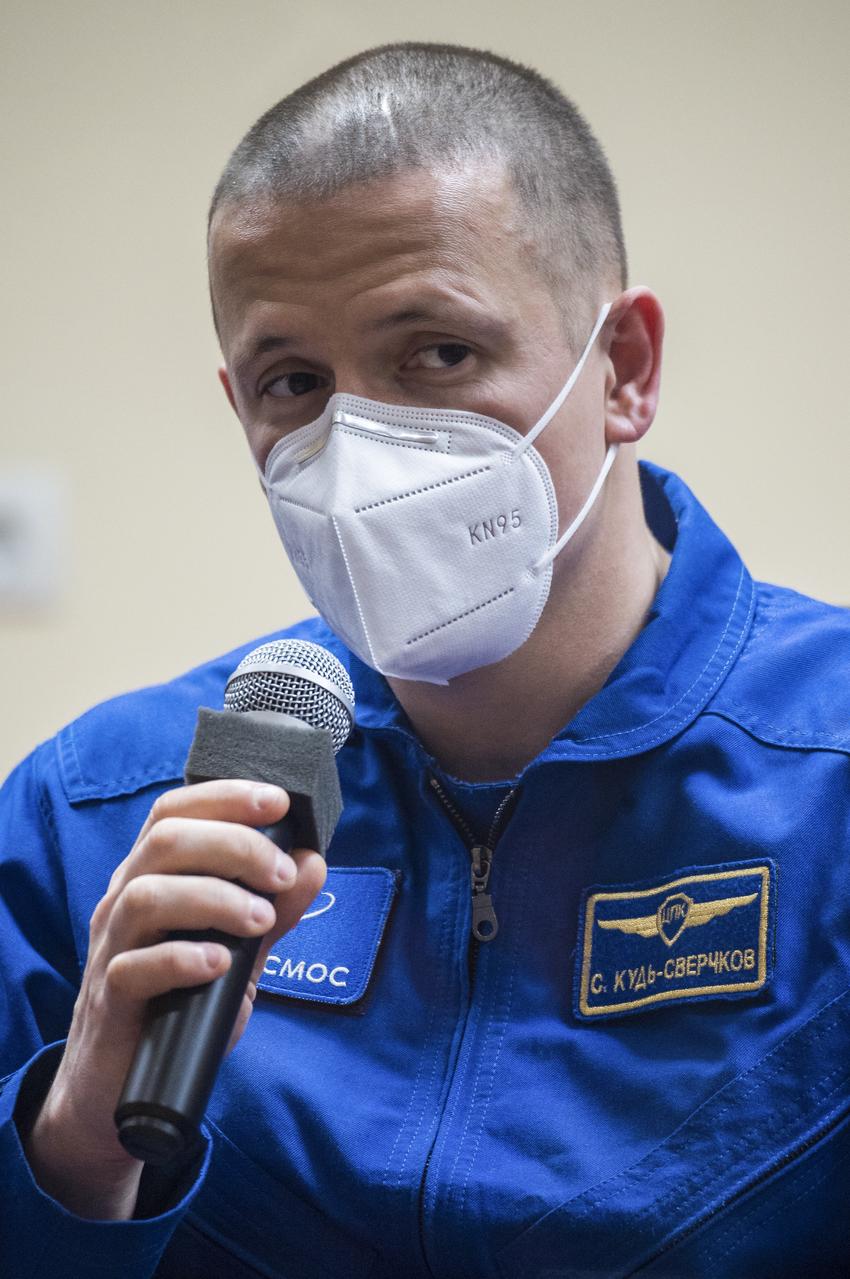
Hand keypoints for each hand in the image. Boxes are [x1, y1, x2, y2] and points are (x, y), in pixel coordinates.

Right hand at [22, 779, 324, 1218]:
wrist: (120, 1088)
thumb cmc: (182, 1002)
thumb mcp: (240, 950)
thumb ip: (276, 907)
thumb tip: (313, 862)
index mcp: (152, 875)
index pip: (175, 812)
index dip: (225, 796)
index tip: (278, 801)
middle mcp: (124, 901)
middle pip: (166, 841)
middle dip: (234, 846)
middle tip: (281, 874)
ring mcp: (112, 948)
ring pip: (146, 896)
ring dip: (215, 898)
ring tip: (261, 920)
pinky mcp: (109, 999)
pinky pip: (133, 968)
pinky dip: (182, 958)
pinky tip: (219, 964)